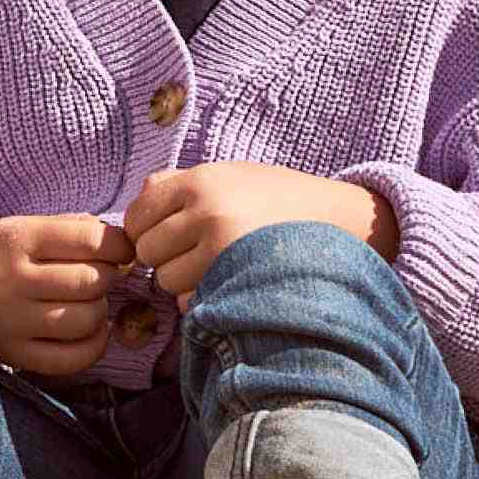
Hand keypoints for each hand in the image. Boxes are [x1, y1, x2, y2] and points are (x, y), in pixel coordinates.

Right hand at [0, 213, 137, 376]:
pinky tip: (92, 332)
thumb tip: (123, 244)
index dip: (119, 246)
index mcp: (20, 239)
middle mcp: (16, 280)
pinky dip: (94, 347)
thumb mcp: (22, 227)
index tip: (120, 251)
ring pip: (86, 319)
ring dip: (100, 311)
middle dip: (108, 277)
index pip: (91, 240)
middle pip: (92, 281)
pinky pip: (71, 358)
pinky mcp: (15, 353)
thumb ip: (71, 229)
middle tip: (98, 276)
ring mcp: (15, 321)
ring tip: (89, 303)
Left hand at [121, 165, 397, 311]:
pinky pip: (191, 302)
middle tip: (196, 254)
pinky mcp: (235, 283)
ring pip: (165, 280)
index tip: (167, 237)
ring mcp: (220, 250)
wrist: (341, 224)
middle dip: (165, 257)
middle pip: (147, 250)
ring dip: (183, 281)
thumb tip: (136, 205)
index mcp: (201, 180)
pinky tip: (231, 283)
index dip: (146, 230)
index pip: (137, 214)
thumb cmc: (280, 201)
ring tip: (217, 268)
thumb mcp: (233, 176)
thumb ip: (181, 184)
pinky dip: (204, 299)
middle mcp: (206, 212)